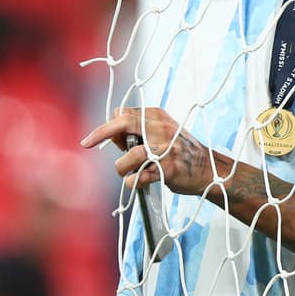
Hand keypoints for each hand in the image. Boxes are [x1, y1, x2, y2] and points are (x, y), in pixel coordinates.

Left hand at [80, 106, 213, 194]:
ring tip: (127, 173)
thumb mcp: (161, 133)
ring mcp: (165, 148)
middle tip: (86, 142)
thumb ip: (137, 132)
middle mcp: (161, 128)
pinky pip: (138, 177)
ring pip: (130, 155)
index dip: (109, 126)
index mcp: (158, 117)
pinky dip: (132, 182)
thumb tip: (109, 133)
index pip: (125, 114)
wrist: (208, 169)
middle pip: (125, 122)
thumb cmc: (179, 151)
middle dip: (102, 132)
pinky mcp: (168, 168)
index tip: (98, 138)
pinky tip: (137, 182)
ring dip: (122, 168)